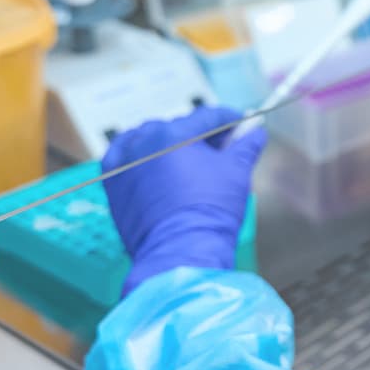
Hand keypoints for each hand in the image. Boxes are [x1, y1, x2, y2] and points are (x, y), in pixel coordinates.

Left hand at [101, 106, 266, 295]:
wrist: (180, 253)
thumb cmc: (210, 212)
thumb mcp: (236, 173)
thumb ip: (246, 146)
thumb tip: (256, 132)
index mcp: (174, 134)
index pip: (207, 116)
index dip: (229, 119)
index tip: (240, 125)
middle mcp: (144, 141)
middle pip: (178, 127)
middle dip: (200, 135)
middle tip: (219, 149)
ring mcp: (124, 162)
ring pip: (148, 138)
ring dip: (167, 142)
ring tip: (186, 160)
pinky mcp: (113, 184)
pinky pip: (122, 157)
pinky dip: (136, 155)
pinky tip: (150, 163)